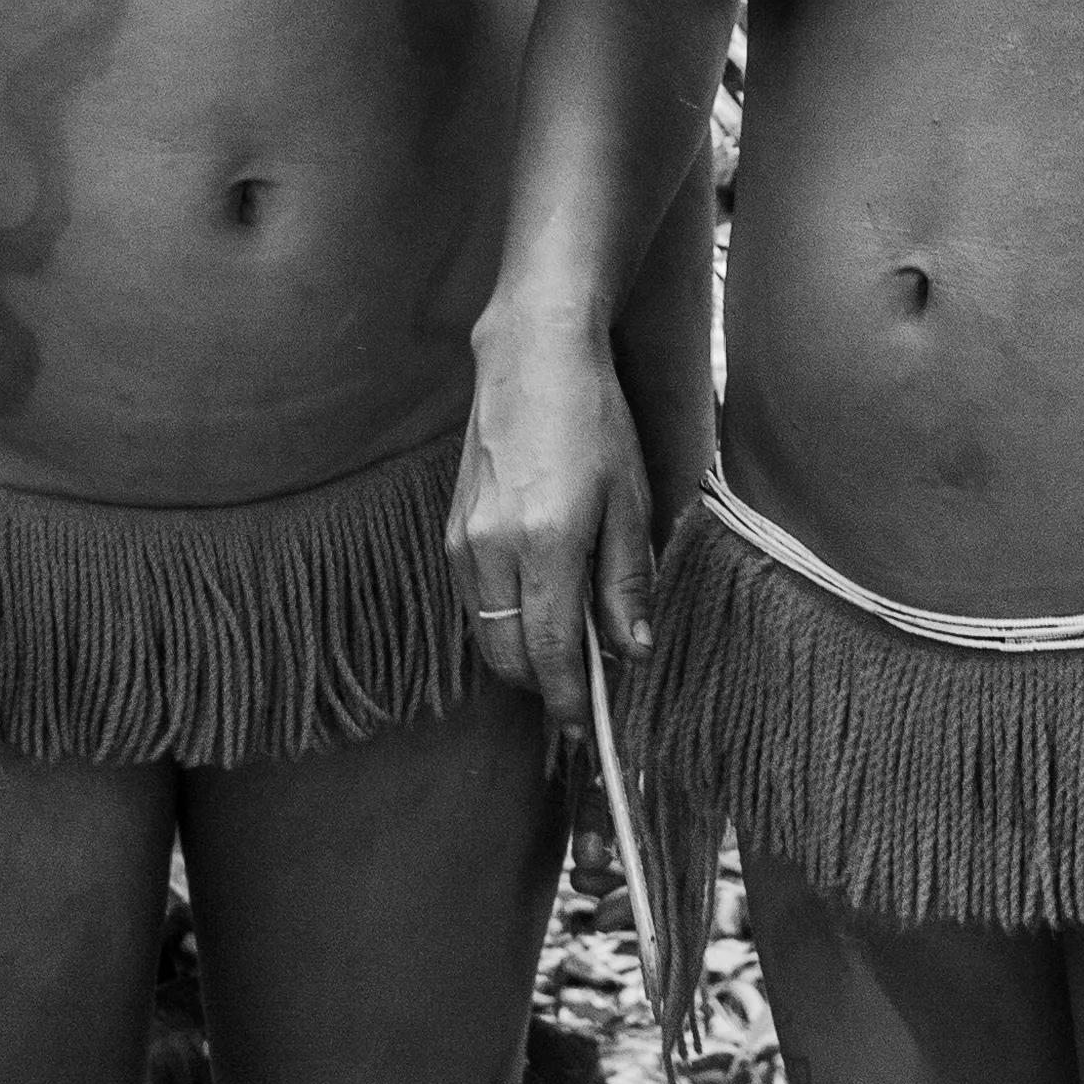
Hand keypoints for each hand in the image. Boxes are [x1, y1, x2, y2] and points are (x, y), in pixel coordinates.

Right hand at [451, 314, 656, 736]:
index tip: (583, 728)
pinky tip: (535, 600)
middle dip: (544, 683)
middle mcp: (492, 548)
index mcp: (546, 544)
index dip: (567, 699)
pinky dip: (501, 619)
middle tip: (583, 685)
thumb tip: (631, 652)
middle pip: (508, 656)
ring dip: (521, 653)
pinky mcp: (451, 528)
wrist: (532, 355)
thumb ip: (626, 582)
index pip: (550, 652)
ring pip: (485, 634)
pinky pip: (473, 601)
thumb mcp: (630, 500)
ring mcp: (463, 539)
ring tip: (565, 641)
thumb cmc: (593, 420)